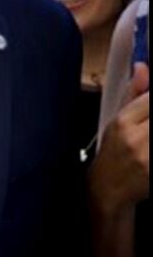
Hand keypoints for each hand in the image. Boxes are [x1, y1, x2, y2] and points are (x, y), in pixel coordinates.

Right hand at [90, 62, 148, 213]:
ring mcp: (148, 156)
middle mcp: (137, 139)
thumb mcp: (117, 121)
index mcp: (124, 122)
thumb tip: (142, 67)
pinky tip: (149, 146)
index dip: (151, 95)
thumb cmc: (113, 154)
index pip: (150, 99)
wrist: (108, 190)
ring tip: (147, 134)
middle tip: (147, 124)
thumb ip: (134, 94)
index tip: (149, 103)